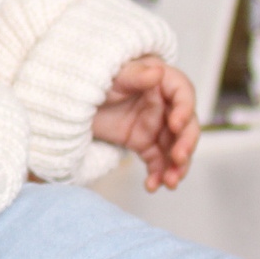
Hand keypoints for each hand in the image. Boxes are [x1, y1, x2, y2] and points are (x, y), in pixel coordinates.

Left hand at [93, 55, 198, 191]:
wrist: (73, 98)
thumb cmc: (98, 78)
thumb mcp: (115, 75)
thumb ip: (137, 75)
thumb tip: (158, 72)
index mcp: (162, 82)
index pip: (183, 94)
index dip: (184, 109)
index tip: (176, 124)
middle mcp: (165, 105)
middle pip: (185, 125)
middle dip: (185, 143)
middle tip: (179, 158)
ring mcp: (155, 126)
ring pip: (174, 148)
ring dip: (176, 166)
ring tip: (170, 182)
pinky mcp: (144, 143)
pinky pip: (157, 162)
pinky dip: (157, 175)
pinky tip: (152, 186)